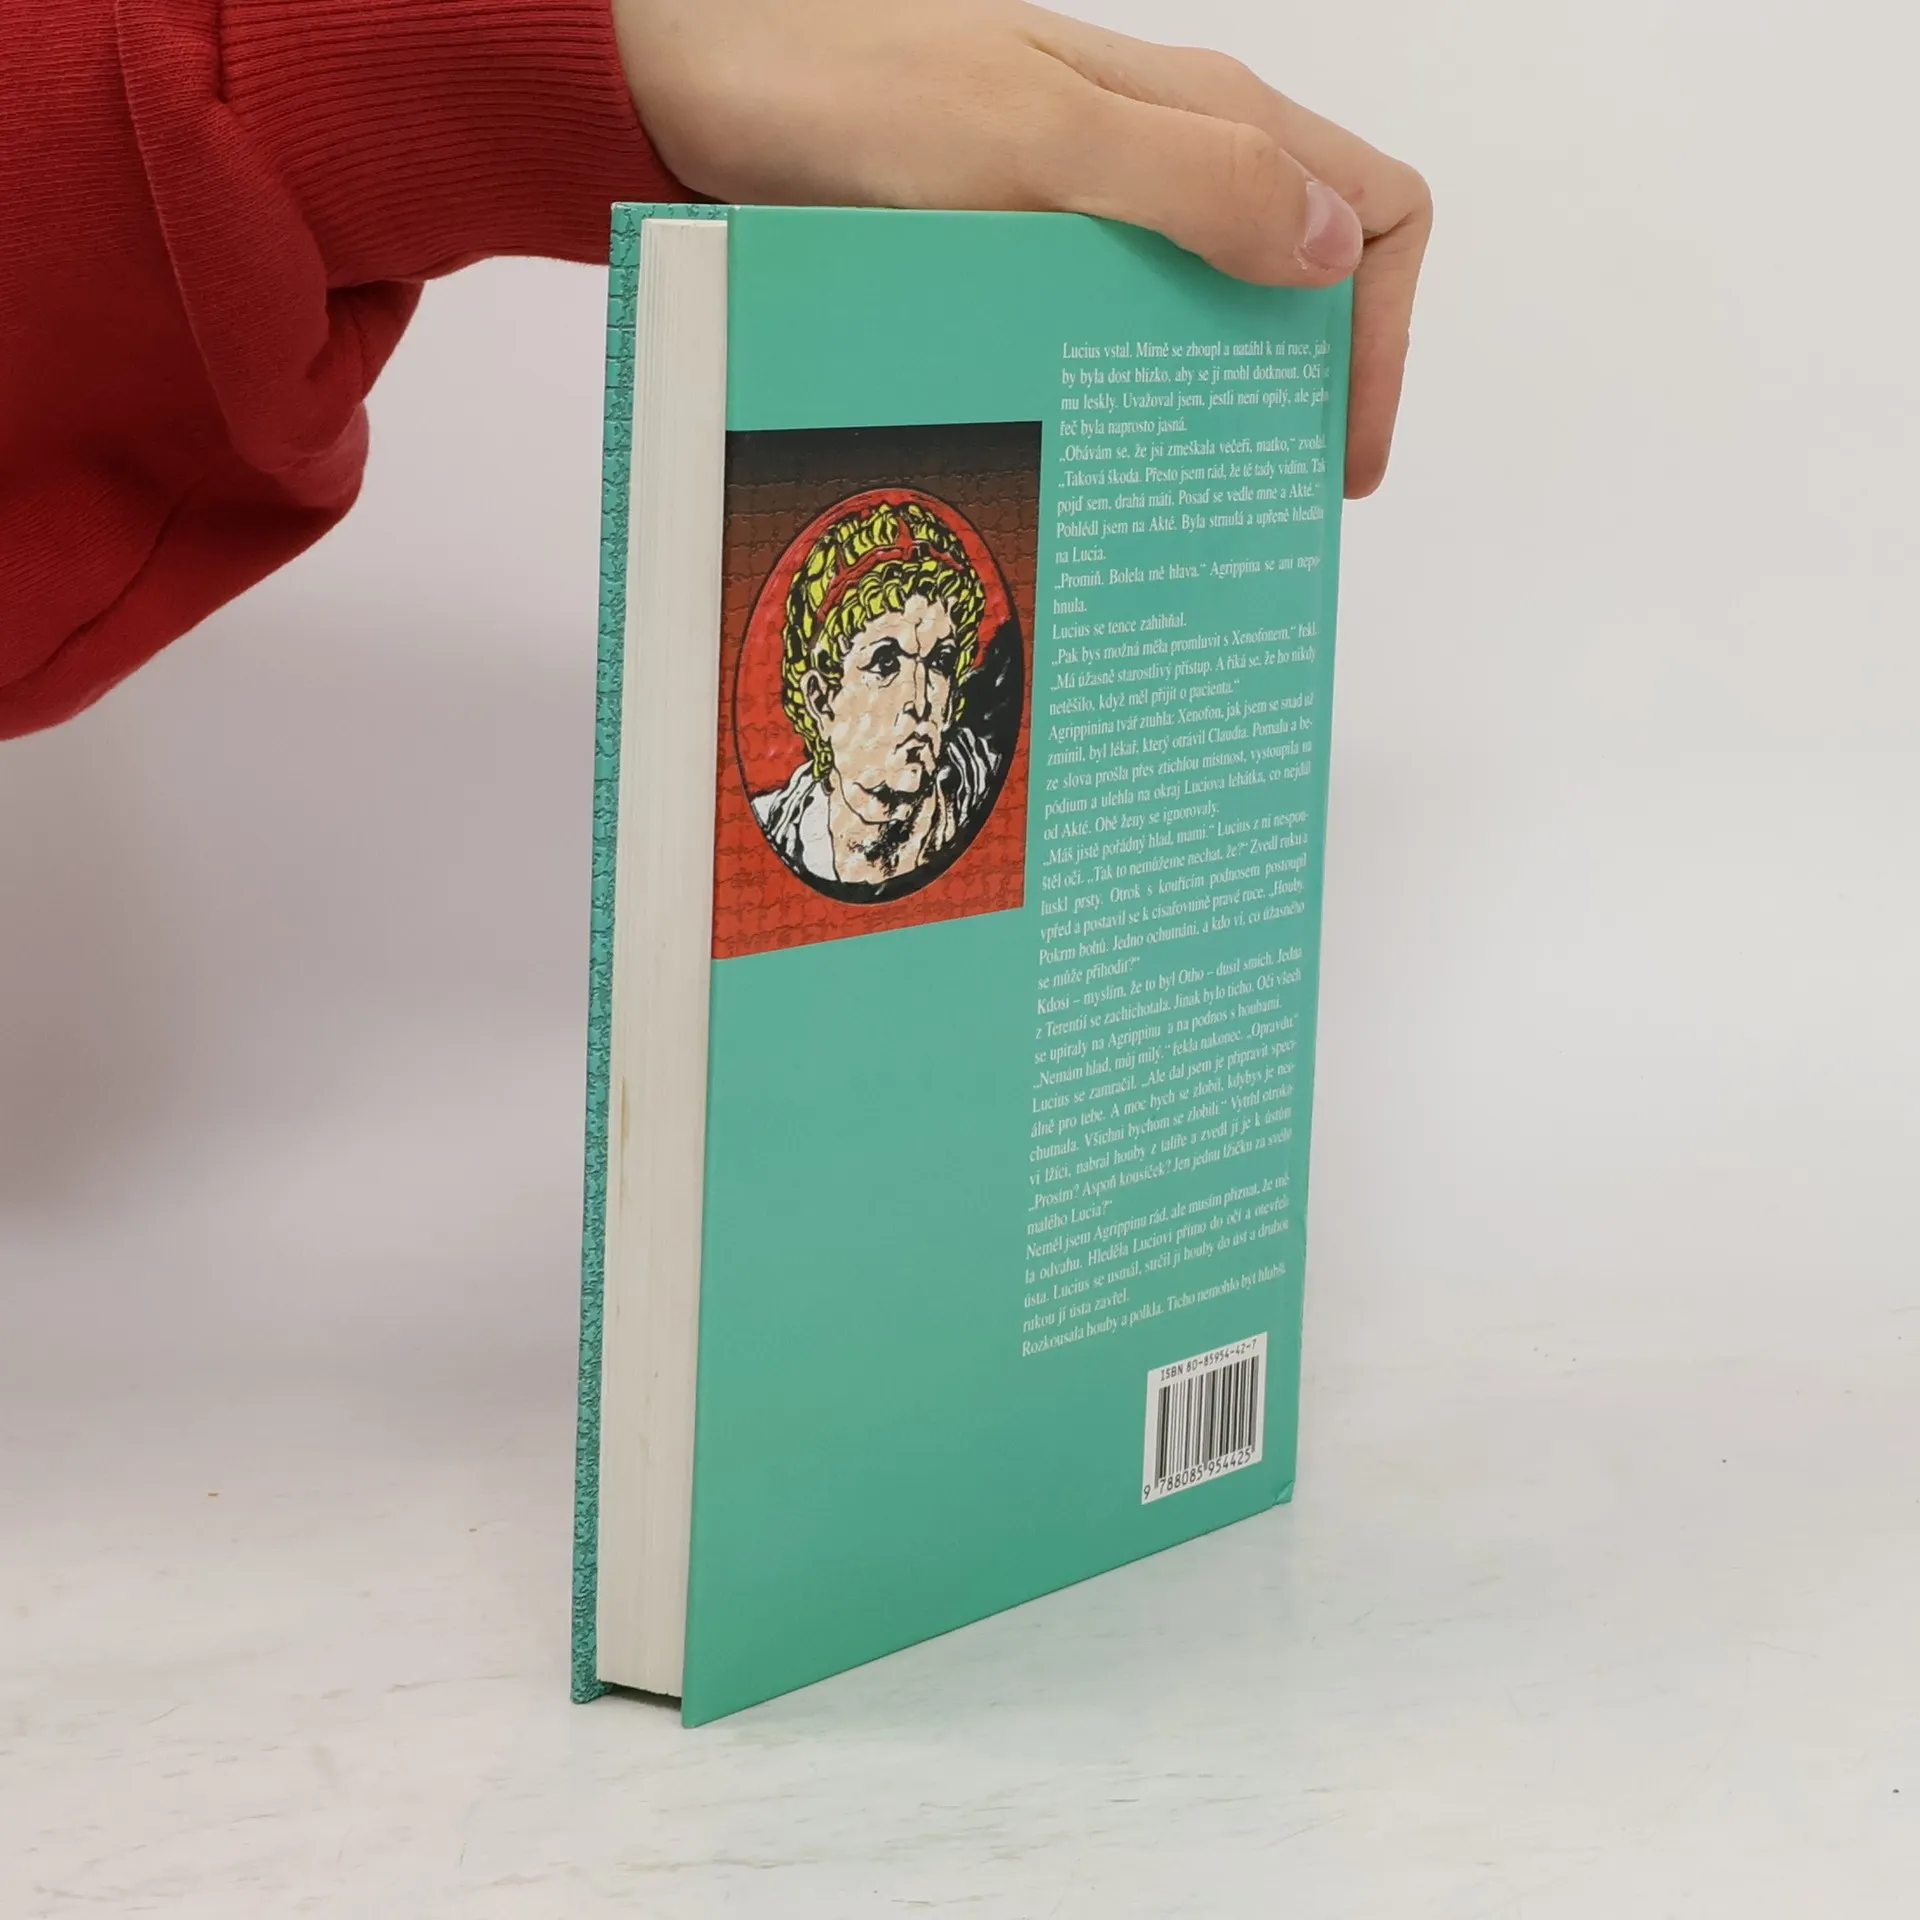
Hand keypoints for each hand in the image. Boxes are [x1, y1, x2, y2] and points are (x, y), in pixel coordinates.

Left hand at [612, 0, 1429, 495]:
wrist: (697, 75)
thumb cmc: (851, 86)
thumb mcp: (1038, 137)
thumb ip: (1190, 183)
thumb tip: (1331, 253)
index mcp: (1200, 117)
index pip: (1377, 211)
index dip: (1379, 333)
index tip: (1334, 448)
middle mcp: (1161, 159)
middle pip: (1296, 279)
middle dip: (1297, 389)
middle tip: (1249, 500)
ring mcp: (1085, 208)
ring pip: (1199, 316)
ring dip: (1202, 405)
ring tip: (1164, 501)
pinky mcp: (1012, 252)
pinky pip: (1104, 331)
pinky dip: (1116, 394)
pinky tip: (1079, 453)